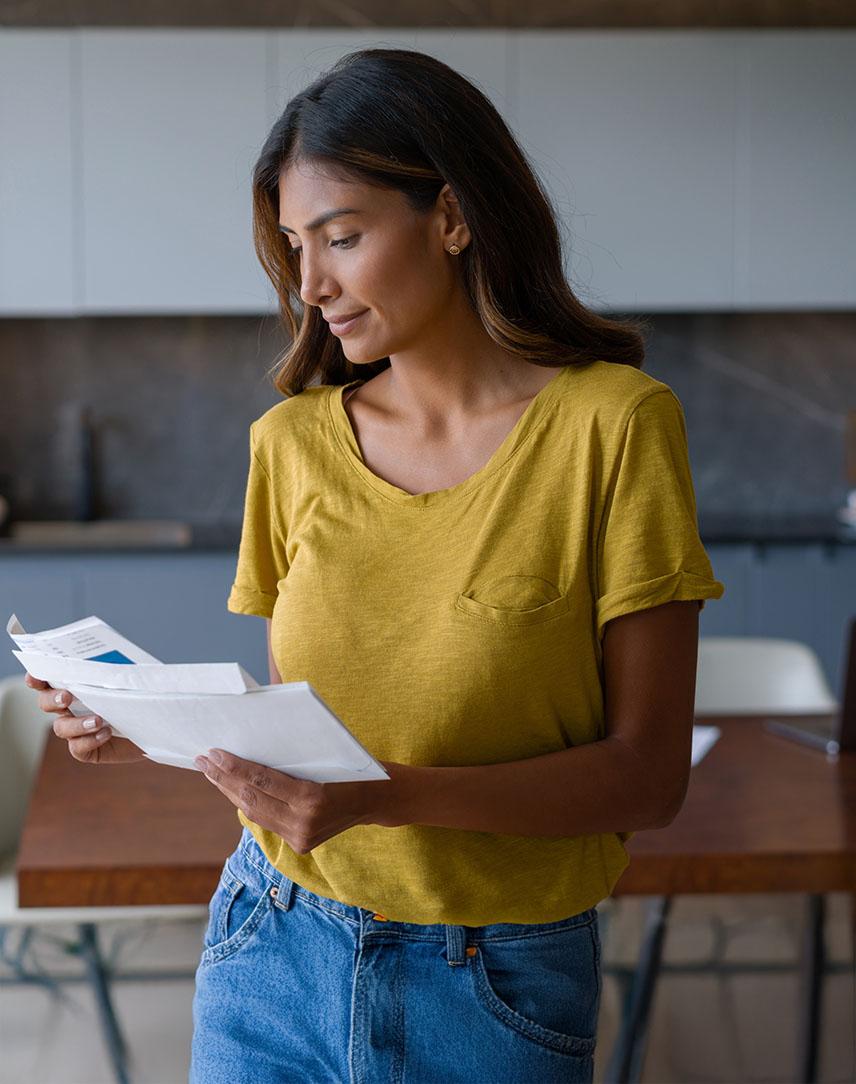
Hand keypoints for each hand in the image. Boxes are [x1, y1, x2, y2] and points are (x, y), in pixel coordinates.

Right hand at [25, 672, 145, 764]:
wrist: (157, 723)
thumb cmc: (141, 694)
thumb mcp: (131, 676)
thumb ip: (118, 667)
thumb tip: (113, 656)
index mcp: (76, 685)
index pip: (48, 680)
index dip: (36, 678)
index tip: (35, 676)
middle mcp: (71, 708)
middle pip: (46, 703)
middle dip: (52, 699)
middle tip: (67, 697)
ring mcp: (77, 729)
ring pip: (61, 727)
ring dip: (76, 723)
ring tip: (98, 720)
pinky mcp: (87, 749)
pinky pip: (77, 748)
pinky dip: (89, 740)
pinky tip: (106, 733)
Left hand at [194, 749, 414, 853]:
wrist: (378, 799)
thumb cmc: (355, 766)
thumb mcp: (326, 755)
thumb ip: (292, 758)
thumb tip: (250, 744)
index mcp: (313, 799)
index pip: (263, 782)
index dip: (235, 767)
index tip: (214, 752)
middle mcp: (304, 824)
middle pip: (252, 800)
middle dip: (224, 779)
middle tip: (203, 760)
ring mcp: (301, 838)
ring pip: (254, 814)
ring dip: (230, 791)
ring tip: (211, 772)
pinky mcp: (300, 845)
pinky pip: (266, 821)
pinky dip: (247, 803)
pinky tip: (233, 788)